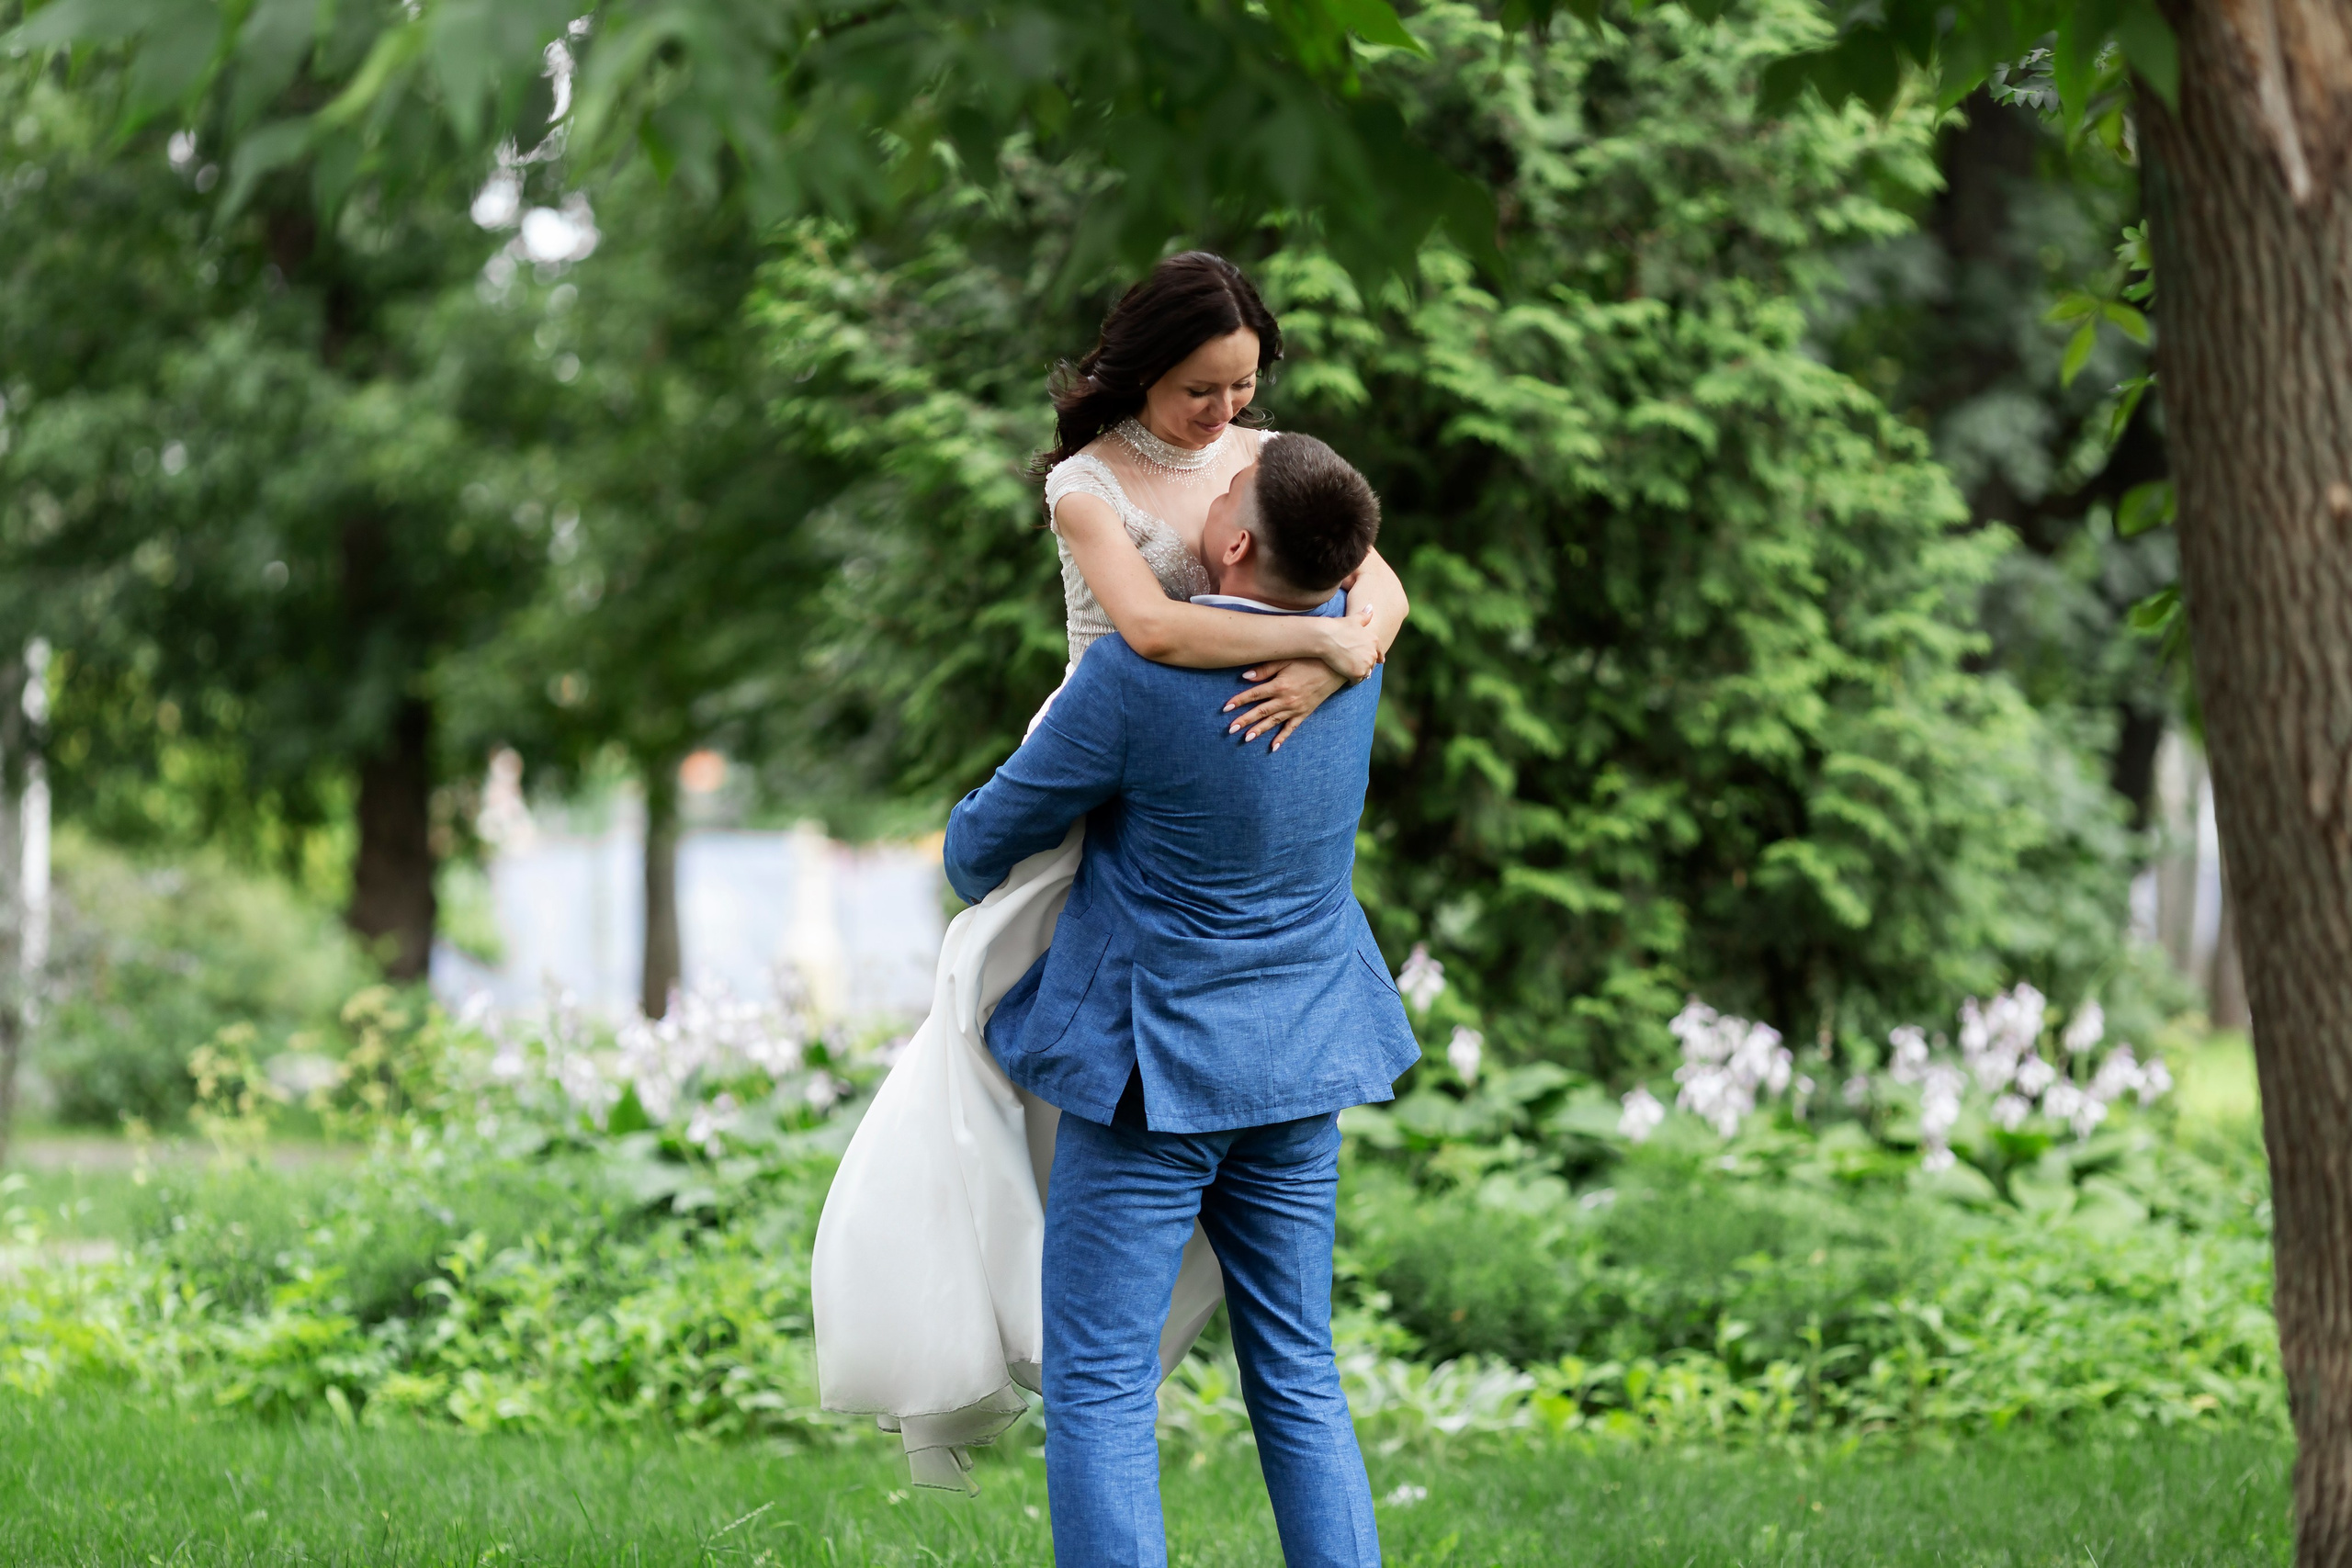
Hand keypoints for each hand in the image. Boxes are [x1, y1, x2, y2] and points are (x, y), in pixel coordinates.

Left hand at [1222, 659, 1347, 749]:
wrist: (1337, 667)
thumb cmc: (1310, 659)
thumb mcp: (1287, 659)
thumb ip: (1266, 669)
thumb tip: (1245, 677)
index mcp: (1280, 685)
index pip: (1254, 695)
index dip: (1239, 701)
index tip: (1225, 708)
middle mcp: (1286, 700)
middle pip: (1261, 711)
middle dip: (1244, 720)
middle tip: (1230, 729)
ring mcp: (1296, 708)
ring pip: (1273, 721)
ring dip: (1259, 730)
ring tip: (1246, 739)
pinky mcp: (1305, 713)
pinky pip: (1291, 728)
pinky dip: (1282, 738)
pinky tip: (1273, 747)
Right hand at [1318, 607, 1380, 681]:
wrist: (1326, 638)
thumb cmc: (1338, 627)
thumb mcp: (1353, 619)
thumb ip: (1364, 616)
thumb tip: (1371, 607)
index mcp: (1374, 640)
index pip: (1379, 653)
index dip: (1377, 657)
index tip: (1378, 662)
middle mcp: (1373, 653)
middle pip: (1371, 664)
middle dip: (1365, 665)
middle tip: (1356, 666)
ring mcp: (1366, 664)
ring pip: (1365, 674)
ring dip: (1359, 674)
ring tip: (1350, 672)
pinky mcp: (1357, 674)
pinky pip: (1357, 681)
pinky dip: (1352, 680)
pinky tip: (1346, 678)